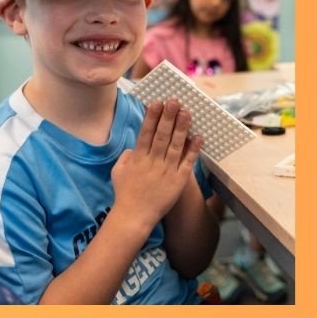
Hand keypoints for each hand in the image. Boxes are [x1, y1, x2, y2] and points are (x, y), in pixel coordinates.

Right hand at [110, 100, 200, 225]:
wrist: (134, 216)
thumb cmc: (124, 194)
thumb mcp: (117, 171)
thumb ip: (125, 156)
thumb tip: (133, 147)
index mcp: (138, 158)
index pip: (146, 132)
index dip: (153, 117)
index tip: (158, 102)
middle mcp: (153, 161)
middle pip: (162, 135)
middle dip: (169, 116)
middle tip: (174, 101)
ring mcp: (167, 171)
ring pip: (176, 145)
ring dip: (182, 128)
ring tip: (187, 112)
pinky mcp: (178, 181)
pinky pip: (187, 162)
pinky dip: (194, 149)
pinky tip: (199, 137)